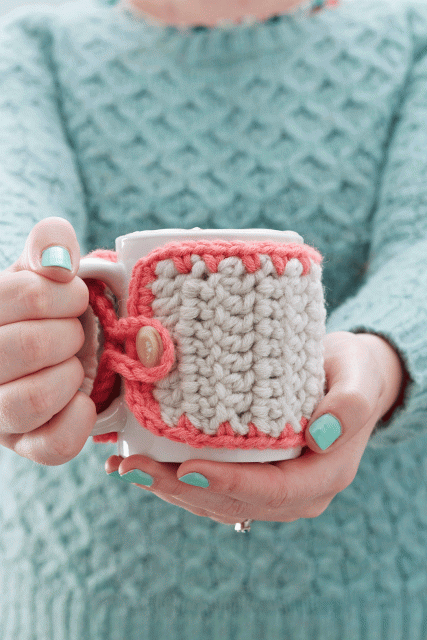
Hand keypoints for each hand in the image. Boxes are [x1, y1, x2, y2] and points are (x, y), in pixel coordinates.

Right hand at [0, 217, 96, 464]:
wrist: (49, 344)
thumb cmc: (44, 306)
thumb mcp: (41, 267)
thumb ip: (48, 245)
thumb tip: (57, 260)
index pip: (14, 297)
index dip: (60, 293)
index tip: (75, 295)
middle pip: (27, 347)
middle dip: (69, 333)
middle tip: (75, 331)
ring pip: (28, 402)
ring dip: (69, 375)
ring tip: (75, 365)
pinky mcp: (24, 443)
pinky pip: (52, 446)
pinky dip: (77, 421)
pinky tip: (83, 399)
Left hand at [106, 331, 403, 523]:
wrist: (346, 379)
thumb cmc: (351, 373)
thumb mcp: (358, 378)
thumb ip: (349, 405)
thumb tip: (319, 436)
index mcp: (323, 476)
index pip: (271, 490)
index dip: (227, 483)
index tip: (185, 468)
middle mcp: (297, 493)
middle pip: (232, 502)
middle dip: (179, 489)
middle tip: (132, 467)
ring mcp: (272, 489)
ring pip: (214, 501)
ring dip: (167, 488)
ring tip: (124, 467)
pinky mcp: (252, 476)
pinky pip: (211, 487)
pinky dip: (173, 478)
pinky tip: (138, 462)